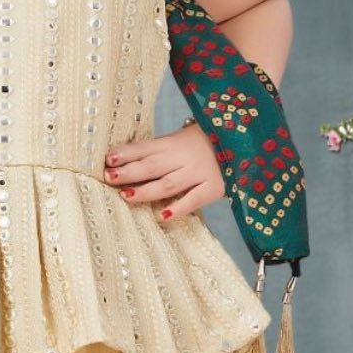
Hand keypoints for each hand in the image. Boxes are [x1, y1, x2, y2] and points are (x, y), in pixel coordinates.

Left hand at [103, 121, 225, 222]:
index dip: (126, 153)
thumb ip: (162, 150)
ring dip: (145, 191)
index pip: (145, 147)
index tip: (107, 159)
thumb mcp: (183, 137)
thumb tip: (129, 161)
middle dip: (129, 172)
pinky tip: (161, 215)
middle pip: (152, 165)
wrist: (244, 140)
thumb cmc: (207, 142)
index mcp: (174, 142)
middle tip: (109, 177)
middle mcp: (185, 157)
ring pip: (167, 183)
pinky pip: (193, 200)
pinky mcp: (214, 188)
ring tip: (126, 195)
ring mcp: (200, 173)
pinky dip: (177, 208)